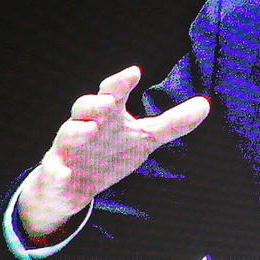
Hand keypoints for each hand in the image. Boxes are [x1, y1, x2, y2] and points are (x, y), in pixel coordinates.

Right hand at [17, 66, 210, 235]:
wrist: (73, 187)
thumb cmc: (109, 153)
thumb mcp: (145, 138)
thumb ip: (173, 123)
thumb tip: (206, 104)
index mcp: (106, 114)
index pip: (112, 92)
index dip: (121, 82)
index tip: (135, 72)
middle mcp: (85, 125)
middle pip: (84, 107)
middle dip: (94, 102)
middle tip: (109, 101)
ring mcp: (68, 149)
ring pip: (68, 134)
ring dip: (77, 131)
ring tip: (90, 130)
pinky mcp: (57, 173)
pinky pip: (54, 171)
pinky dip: (57, 172)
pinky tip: (64, 173)